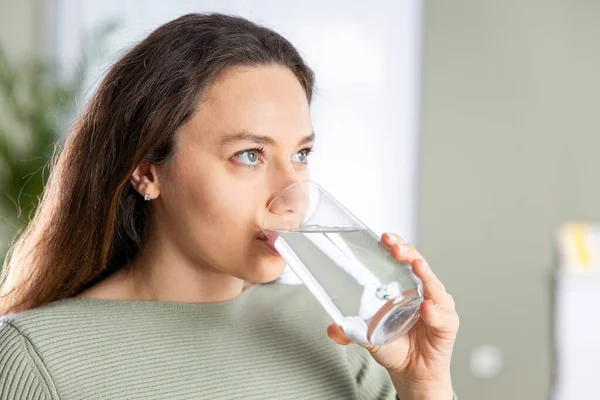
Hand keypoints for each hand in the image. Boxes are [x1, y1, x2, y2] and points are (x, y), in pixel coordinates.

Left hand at [327, 233, 458, 395]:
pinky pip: (442, 316)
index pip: (403, 258)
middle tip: (395, 247)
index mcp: (405, 286)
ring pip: (434, 286)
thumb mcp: (367, 336)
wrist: (411, 372)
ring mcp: (437, 306)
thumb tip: (332, 328)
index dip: (396, 244)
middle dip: (408, 252)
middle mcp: (423, 291)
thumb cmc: (394, 346)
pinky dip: (435, 311)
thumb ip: (351, 331)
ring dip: (425, 274)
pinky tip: (427, 307)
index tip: (384, 236)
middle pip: (419, 264)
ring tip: (416, 265)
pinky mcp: (447, 325)